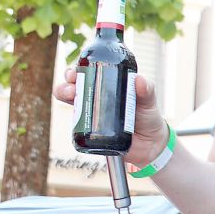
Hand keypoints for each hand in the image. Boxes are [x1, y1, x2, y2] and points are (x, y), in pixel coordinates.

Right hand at [53, 66, 169, 166]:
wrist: (150, 143)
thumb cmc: (148, 116)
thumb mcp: (149, 101)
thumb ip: (147, 90)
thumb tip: (139, 79)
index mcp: (108, 85)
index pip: (89, 73)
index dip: (78, 70)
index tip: (76, 70)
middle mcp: (96, 97)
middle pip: (74, 86)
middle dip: (66, 83)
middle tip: (72, 86)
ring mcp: (91, 114)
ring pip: (71, 102)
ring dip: (64, 94)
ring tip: (70, 95)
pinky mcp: (90, 131)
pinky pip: (76, 125)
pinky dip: (71, 121)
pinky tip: (74, 118)